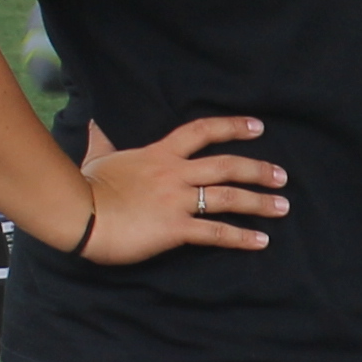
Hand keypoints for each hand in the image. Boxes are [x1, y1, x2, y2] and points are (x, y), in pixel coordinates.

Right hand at [72, 115, 285, 265]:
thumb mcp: (98, 157)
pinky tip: (261, 241)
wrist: (78, 214)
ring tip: (282, 207)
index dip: (232, 127)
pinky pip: (216, 232)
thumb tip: (93, 120)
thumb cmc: (85, 187)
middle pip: (227, 165)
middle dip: (258, 170)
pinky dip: (241, 237)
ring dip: (259, 202)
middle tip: (282, 177)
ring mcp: (177, 201)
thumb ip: (103, 139)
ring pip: (228, 197)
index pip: (201, 131)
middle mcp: (174, 173)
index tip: (257, 127)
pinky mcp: (175, 229)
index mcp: (159, 154)